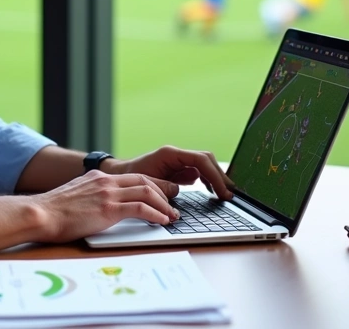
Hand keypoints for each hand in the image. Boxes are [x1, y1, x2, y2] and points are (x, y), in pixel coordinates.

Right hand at [31, 171, 179, 242]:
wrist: (40, 214)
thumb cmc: (52, 212)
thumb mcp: (74, 196)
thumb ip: (89, 196)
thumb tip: (97, 206)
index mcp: (98, 178)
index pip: (133, 177)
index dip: (152, 185)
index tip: (163, 193)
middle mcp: (105, 182)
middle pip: (144, 181)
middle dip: (163, 192)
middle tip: (174, 203)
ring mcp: (107, 194)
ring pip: (146, 192)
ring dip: (163, 205)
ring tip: (172, 216)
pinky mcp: (108, 209)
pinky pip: (140, 208)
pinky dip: (155, 214)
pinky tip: (161, 221)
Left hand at [108, 146, 234, 200]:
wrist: (119, 175)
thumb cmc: (129, 179)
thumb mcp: (147, 183)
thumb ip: (166, 185)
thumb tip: (185, 186)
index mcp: (170, 154)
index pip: (201, 160)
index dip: (215, 176)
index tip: (223, 191)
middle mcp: (176, 154)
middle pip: (207, 160)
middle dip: (220, 176)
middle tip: (229, 194)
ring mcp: (178, 160)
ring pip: (205, 165)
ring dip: (216, 178)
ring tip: (224, 194)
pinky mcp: (178, 168)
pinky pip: (198, 171)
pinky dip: (208, 180)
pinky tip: (212, 191)